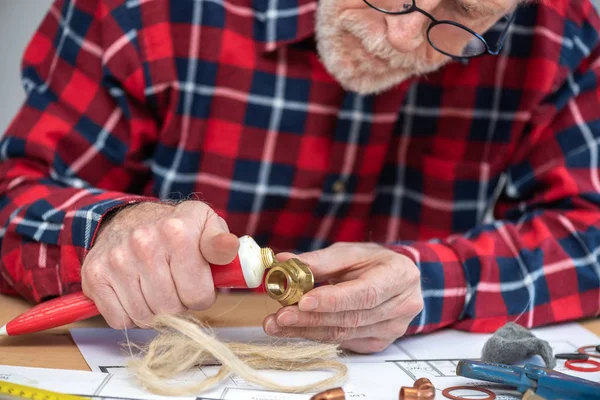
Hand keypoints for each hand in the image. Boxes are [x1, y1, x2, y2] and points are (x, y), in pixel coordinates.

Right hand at [81, 201, 238, 328]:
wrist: (130, 218)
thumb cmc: (176, 228)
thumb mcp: (206, 225)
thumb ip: (221, 242)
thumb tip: (230, 247)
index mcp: (178, 232)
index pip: (198, 295)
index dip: (201, 295)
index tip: (196, 283)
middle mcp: (144, 243)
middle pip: (171, 309)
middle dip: (178, 304)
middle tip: (175, 285)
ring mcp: (117, 259)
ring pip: (145, 317)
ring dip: (154, 311)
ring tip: (156, 287)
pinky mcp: (95, 275)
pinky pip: (119, 319)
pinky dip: (129, 315)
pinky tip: (135, 292)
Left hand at [262, 243, 422, 352]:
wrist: (394, 278)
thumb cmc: (372, 262)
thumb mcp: (349, 252)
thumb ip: (318, 260)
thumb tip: (283, 262)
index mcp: (399, 276)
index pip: (365, 293)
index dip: (333, 300)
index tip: (302, 301)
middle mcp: (402, 306)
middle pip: (351, 318)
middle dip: (311, 319)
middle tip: (280, 316)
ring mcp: (393, 329)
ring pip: (344, 334)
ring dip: (307, 330)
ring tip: (277, 324)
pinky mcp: (379, 342)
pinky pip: (344, 341)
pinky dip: (316, 336)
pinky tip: (296, 329)